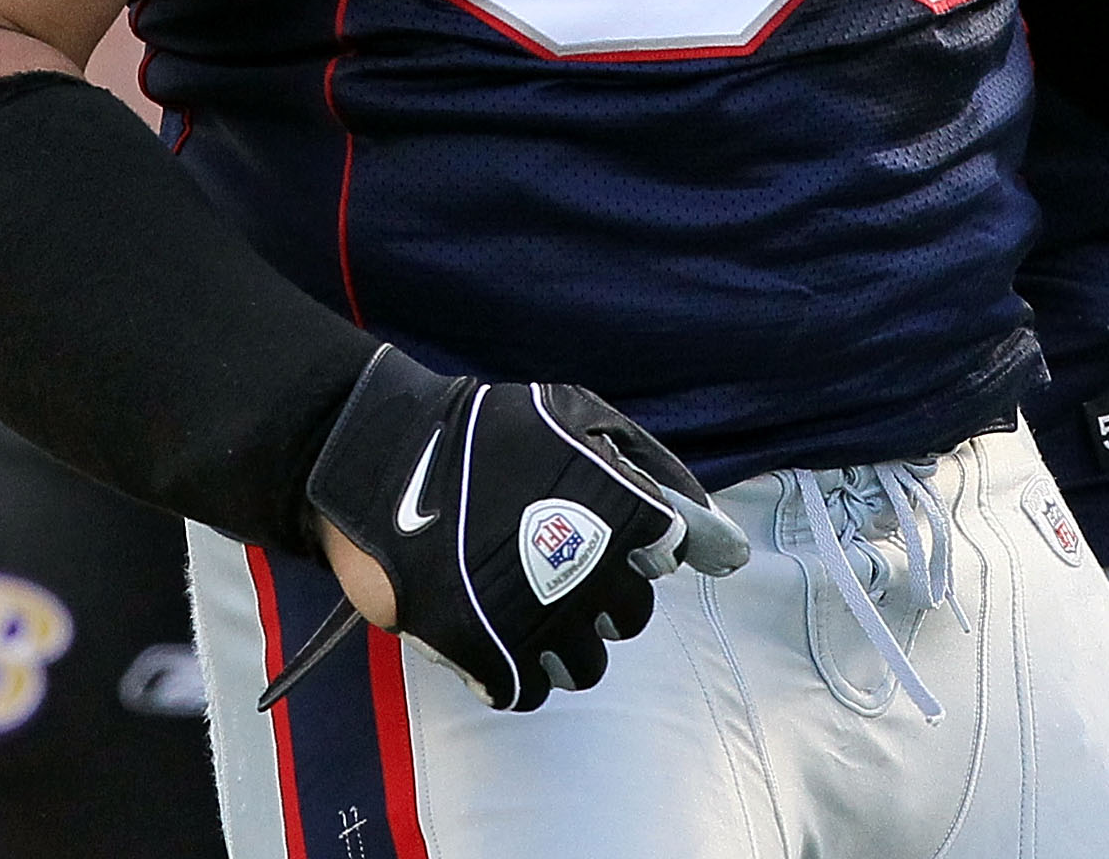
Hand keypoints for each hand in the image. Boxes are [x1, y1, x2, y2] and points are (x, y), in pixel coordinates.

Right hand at [303, 346, 751, 709]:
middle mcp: (593, 576)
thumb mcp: (581, 417)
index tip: (597, 530)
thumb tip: (723, 548)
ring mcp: (540, 623)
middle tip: (551, 563)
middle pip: (628, 620)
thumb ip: (655, 471)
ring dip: (559, 640)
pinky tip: (491, 630)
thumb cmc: (489, 433)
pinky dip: (514, 670)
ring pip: (584, 668)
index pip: (665, 558)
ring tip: (518, 600)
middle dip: (600, 595)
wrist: (384, 460)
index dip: (633, 545)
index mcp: (622, 517)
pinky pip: (527, 692)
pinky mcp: (489, 658)